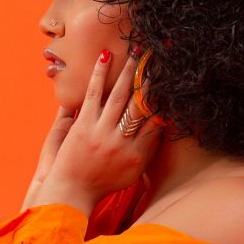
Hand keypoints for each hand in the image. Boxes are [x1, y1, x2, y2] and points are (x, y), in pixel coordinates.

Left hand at [25, 50, 161, 212]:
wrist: (73, 191)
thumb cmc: (104, 182)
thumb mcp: (133, 172)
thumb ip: (148, 149)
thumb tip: (162, 124)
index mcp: (137, 154)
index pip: (156, 121)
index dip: (164, 97)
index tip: (170, 78)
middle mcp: (121, 142)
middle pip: (141, 104)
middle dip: (151, 78)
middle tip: (159, 57)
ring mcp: (101, 132)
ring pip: (119, 96)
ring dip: (130, 71)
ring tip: (139, 52)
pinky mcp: (82, 125)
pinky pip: (93, 95)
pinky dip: (100, 75)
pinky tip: (105, 57)